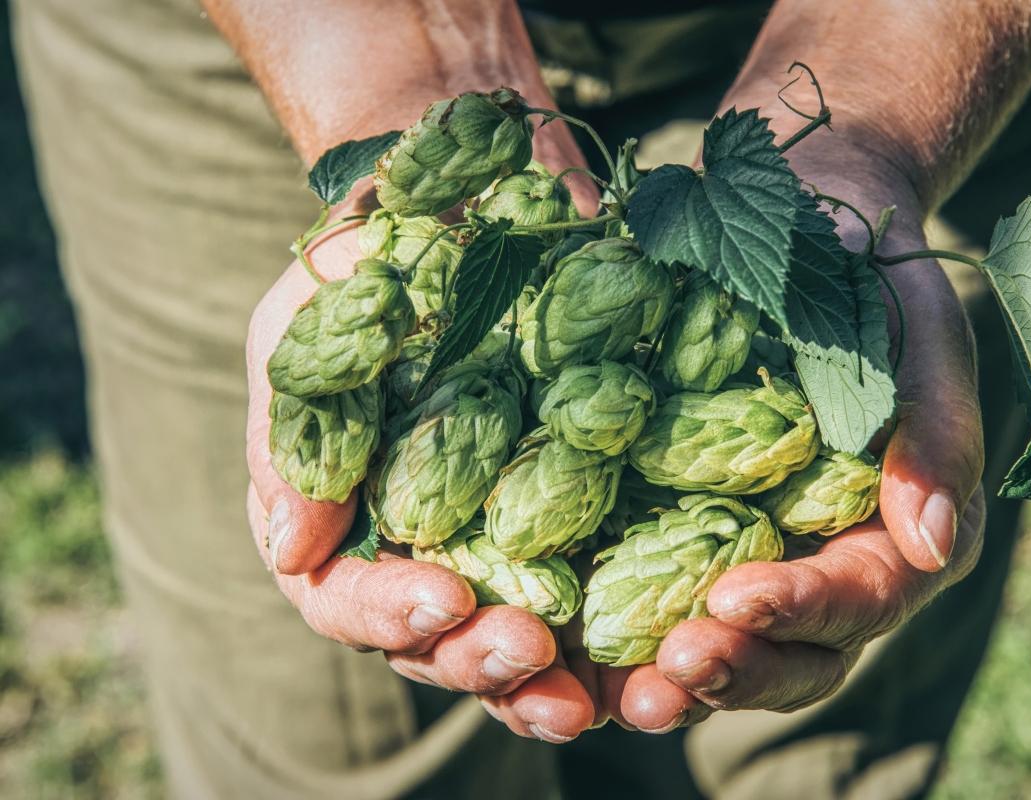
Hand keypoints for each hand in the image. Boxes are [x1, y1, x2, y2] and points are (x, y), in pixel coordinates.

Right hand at [244, 164, 598, 743]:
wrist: (460, 209)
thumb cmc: (368, 269)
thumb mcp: (309, 331)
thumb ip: (295, 432)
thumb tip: (294, 548)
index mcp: (345, 515)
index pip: (342, 595)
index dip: (384, 611)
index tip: (442, 598)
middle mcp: (418, 547)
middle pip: (433, 642)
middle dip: (475, 660)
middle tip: (527, 652)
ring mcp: (497, 543)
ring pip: (509, 643)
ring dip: (542, 680)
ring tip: (582, 696)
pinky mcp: (573, 524)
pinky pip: (591, 600)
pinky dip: (609, 640)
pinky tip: (648, 659)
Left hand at [573, 166, 987, 729]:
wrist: (806, 239)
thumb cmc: (876, 284)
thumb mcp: (922, 338)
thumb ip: (937, 435)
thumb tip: (928, 544)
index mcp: (899, 532)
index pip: (865, 596)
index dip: (806, 609)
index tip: (738, 597)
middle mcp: (832, 564)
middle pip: (798, 655)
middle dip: (739, 669)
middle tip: (674, 666)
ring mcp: (761, 556)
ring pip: (731, 648)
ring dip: (680, 677)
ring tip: (622, 688)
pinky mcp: (692, 534)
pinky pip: (663, 600)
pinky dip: (627, 634)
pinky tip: (576, 641)